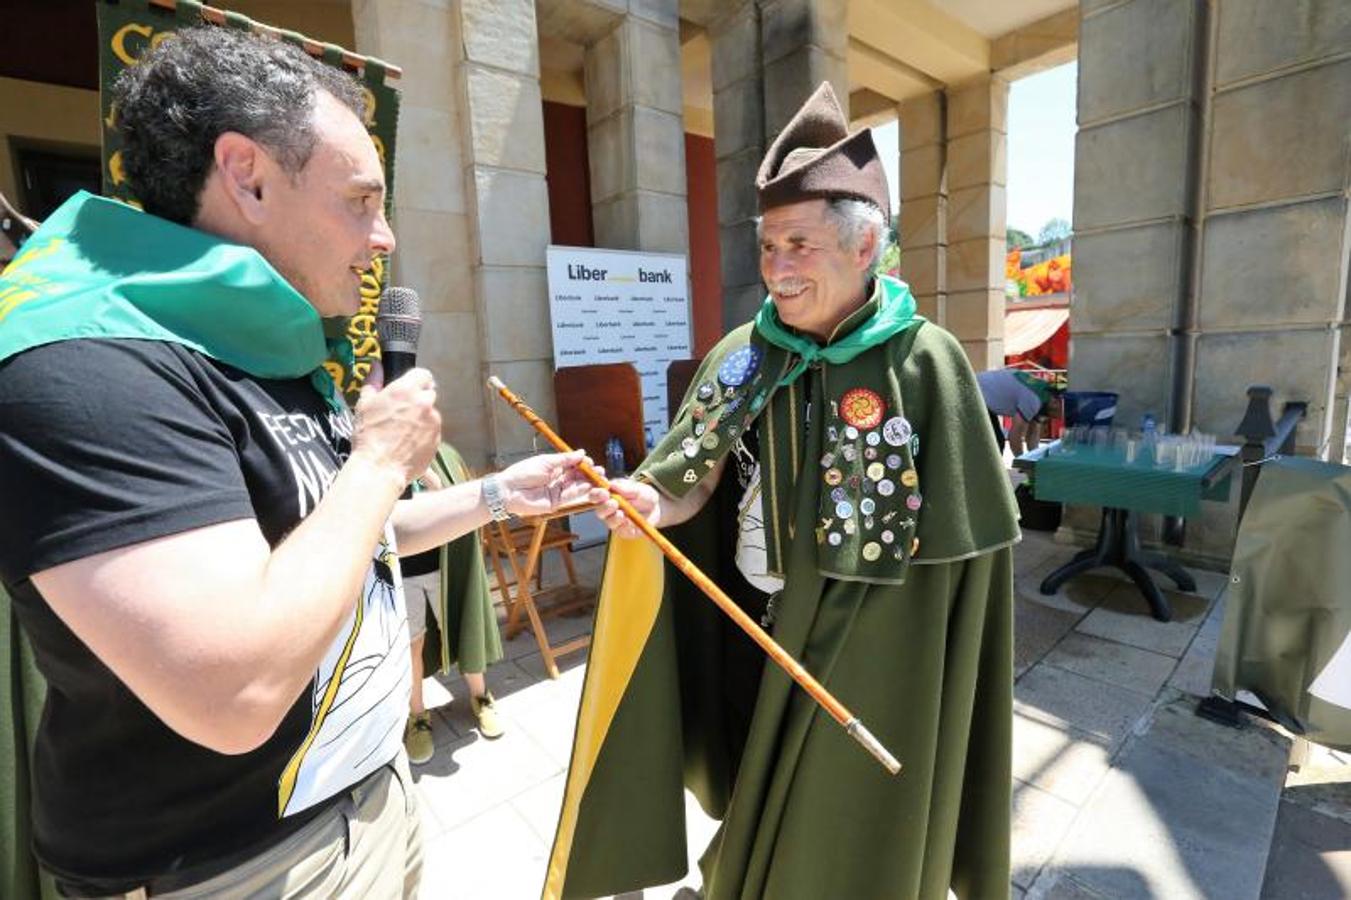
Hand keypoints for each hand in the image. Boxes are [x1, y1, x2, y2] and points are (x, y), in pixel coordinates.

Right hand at [350, 368, 440, 488]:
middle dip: (419, 400)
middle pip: (429, 394)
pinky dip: (424, 435)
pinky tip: (408, 443)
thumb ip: (373, 382)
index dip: (416, 381)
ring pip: (431, 414)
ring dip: (421, 418)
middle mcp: (424, 403)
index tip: (409, 388)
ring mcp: (433, 422)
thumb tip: (376, 365)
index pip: (423, 374)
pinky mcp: (437, 439)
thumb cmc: (368, 436)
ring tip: (403, 432)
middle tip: (403, 412)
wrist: (379, 468)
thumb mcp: (364, 405)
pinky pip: (433, 432)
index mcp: (406, 389)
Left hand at [496, 451, 606, 516]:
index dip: (582, 463)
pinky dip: (581, 490)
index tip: (590, 461)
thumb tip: (581, 452)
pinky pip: (571, 495)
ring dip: (588, 482)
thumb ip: (565, 459)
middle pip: (576, 476)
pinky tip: (589, 485)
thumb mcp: (546, 461)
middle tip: (600, 471)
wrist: (509, 490)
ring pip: (576, 486)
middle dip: (588, 473)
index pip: (572, 465)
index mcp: (553, 467)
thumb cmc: (523, 472)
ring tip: (599, 478)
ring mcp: (557, 491)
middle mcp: (556, 479)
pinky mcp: (556, 502)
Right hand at [594, 478, 659, 538]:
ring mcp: (614, 521)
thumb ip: (625, 488)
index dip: (596, 495)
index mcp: (608, 495)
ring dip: (614, 518)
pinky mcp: (623, 531)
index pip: (595, 495)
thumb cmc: (643, 495)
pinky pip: (621, 530)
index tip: (604, 493)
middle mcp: (608, 509)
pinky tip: (629, 522)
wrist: (655, 508)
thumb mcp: (637, 489)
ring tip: (622, 514)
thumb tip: (612, 485)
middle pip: (599, 511)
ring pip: (608, 521)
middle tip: (614, 503)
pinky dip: (625, 526)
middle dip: (605, 507)